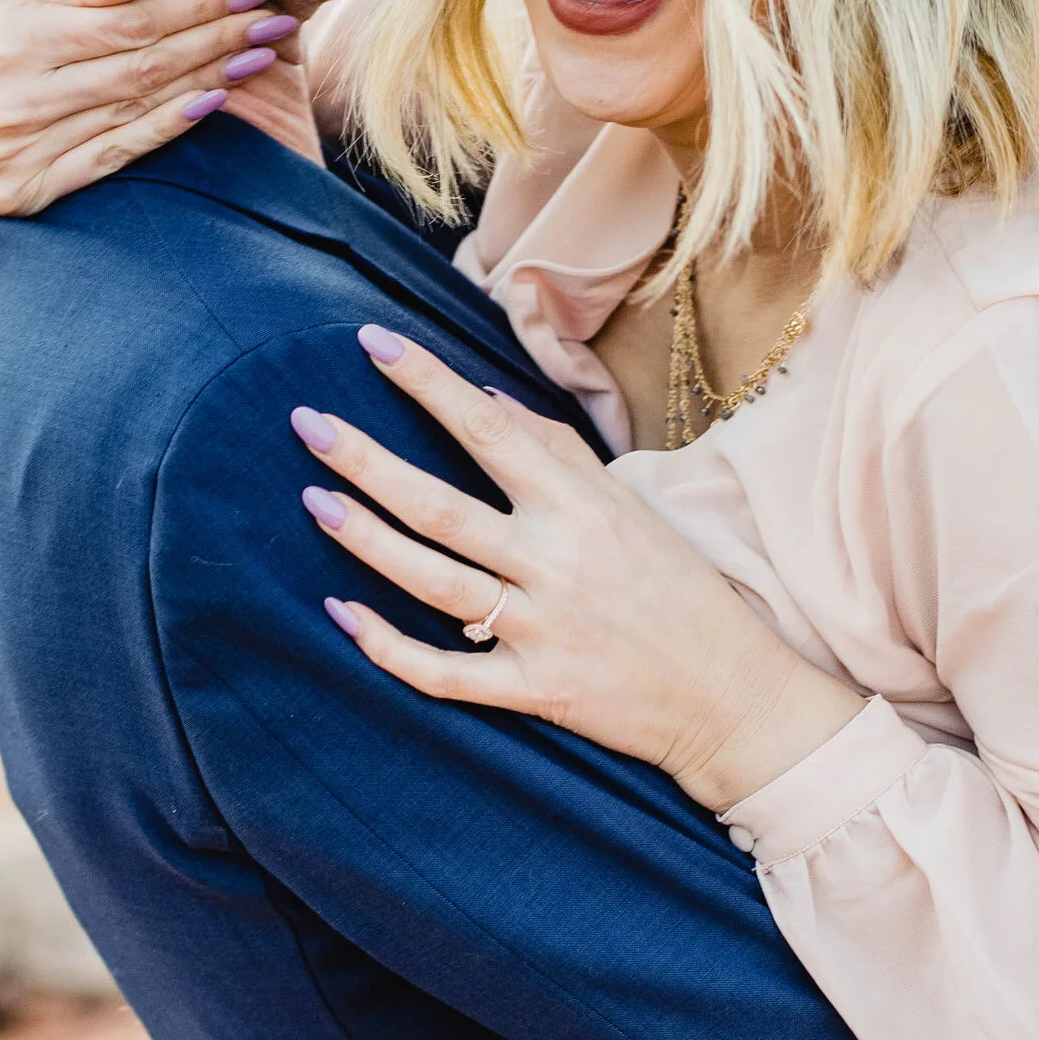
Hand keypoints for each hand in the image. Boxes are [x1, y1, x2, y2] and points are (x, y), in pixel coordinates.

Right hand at [0, 0, 301, 215]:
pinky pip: (112, 156)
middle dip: (217, 38)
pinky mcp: (26, 191)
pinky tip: (212, 104)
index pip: (127, 21)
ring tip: (262, 57)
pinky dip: (164, 130)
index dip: (194, 4)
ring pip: (134, 108)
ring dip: (208, 80)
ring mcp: (21, 148)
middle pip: (141, 63)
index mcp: (12, 36)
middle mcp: (17, 94)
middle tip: (276, 21)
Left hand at [298, 325, 864, 811]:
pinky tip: (342, 614)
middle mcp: (557, 561)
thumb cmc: (680, 590)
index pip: (489, 428)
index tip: (370, 344)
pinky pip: (443, 671)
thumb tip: (487, 395)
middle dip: (367, 460)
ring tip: (314, 501)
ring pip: (432, 579)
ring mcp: (543, 628)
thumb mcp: (631, 505)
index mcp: (582, 506)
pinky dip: (388, 648)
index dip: (426, 383)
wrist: (732, 695)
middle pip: (440, 504)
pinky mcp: (535, 689)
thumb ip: (560, 451)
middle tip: (307, 423)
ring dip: (366, 540)